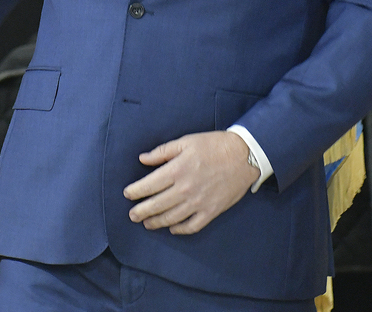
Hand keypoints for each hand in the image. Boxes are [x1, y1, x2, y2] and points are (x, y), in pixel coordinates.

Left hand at [122, 131, 257, 234]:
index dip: (135, 191)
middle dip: (141, 212)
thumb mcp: (186, 142)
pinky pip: (191, 226)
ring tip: (147, 224)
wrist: (244, 156)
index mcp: (177, 170)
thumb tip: (143, 159)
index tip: (127, 194)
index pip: (148, 185)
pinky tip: (172, 228)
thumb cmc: (214, 145)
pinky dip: (180, 229)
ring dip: (156, 222)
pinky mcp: (211, 211)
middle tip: (132, 215)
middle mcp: (185, 189)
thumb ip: (162, 152)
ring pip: (171, 218)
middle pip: (156, 205)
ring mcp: (198, 203)